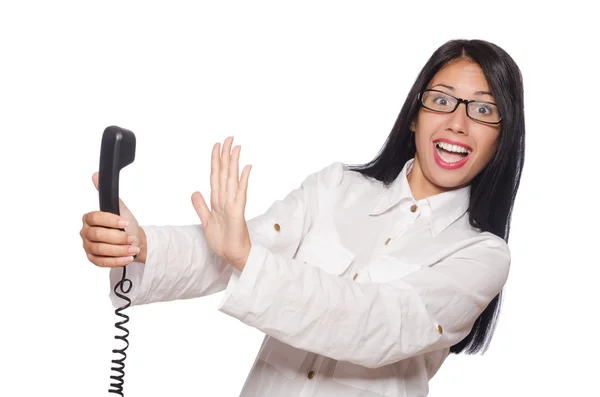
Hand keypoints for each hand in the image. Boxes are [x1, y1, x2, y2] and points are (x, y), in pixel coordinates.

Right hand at [80, 172, 145, 266]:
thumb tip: (95, 175)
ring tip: (133, 248)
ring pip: (101, 250)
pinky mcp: (93, 259)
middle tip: (131, 238)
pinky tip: (128, 258)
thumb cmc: (125, 224)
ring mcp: (88, 246)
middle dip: (117, 237)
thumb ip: (107, 193)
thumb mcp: (119, 207)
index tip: (125, 222)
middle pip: (98, 235)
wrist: (133, 240)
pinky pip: (102, 262)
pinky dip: (117, 261)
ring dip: (120, 250)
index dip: (110, 220)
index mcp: (89, 218)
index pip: (95, 218)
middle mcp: (86, 232)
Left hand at [191, 136, 251, 270]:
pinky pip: (240, 192)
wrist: (232, 254)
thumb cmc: (222, 240)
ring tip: (236, 146)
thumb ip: (200, 206)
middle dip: (225, 154)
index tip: (216, 146)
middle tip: (229, 137)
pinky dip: (243, 179)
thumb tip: (194, 192)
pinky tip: (246, 167)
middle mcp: (225, 198)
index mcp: (217, 200)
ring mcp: (233, 203)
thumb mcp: (205, 221)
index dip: (215, 160)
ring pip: (231, 178)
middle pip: (224, 172)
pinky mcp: (238, 211)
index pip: (215, 175)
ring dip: (233, 162)